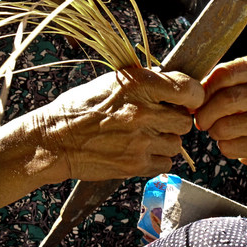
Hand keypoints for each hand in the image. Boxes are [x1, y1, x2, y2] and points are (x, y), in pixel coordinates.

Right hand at [35, 67, 204, 181]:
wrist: (55, 140)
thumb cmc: (82, 106)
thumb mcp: (112, 81)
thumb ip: (146, 82)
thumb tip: (175, 84)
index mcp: (139, 85)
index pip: (189, 89)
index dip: (191, 95)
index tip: (185, 99)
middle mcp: (143, 112)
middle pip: (186, 120)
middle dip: (174, 119)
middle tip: (157, 118)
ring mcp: (141, 141)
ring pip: (177, 143)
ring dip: (165, 139)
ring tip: (143, 134)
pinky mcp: (136, 165)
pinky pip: (166, 163)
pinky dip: (156, 158)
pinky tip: (138, 149)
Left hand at [194, 56, 246, 231]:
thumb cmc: (241, 106)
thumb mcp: (230, 87)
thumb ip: (211, 85)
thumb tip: (187, 98)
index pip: (223, 73)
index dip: (204, 89)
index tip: (195, 100)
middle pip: (226, 100)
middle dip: (205, 113)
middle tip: (200, 121)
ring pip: (225, 126)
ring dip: (213, 131)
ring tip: (218, 130)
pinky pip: (230, 146)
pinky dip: (223, 147)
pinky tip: (232, 142)